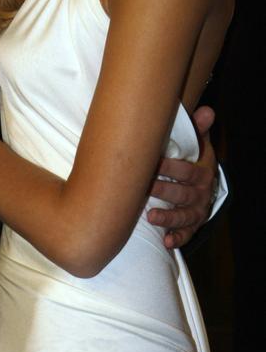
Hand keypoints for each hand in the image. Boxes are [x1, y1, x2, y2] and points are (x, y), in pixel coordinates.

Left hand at [147, 105, 217, 248]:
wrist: (205, 184)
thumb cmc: (195, 160)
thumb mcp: (200, 145)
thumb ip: (199, 129)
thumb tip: (207, 110)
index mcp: (200, 172)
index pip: (186, 170)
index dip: (170, 167)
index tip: (152, 163)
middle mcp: (200, 193)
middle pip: (182, 194)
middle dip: (163, 191)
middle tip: (144, 188)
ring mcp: (196, 211)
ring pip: (183, 216)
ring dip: (168, 217)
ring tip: (150, 216)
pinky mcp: (192, 225)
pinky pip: (187, 234)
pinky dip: (177, 238)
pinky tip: (166, 241)